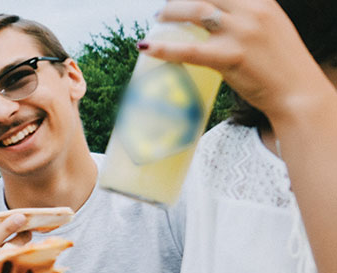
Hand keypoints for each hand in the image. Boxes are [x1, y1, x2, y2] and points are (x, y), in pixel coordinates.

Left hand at [144, 0, 331, 118]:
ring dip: (171, 12)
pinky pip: (189, 50)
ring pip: (196, 11)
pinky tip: (145, 47)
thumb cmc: (282, 65)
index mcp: (261, 3)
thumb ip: (248, 18)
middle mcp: (252, 12)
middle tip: (165, 10)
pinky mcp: (231, 57)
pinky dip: (164, 48)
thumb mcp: (270, 29)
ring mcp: (242, 33)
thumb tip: (217, 18)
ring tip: (158, 19)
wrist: (298, 93)